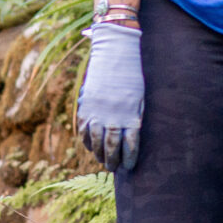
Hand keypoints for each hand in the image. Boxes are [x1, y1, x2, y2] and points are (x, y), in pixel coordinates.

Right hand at [75, 19, 144, 172]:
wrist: (114, 53)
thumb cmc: (132, 75)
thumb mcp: (139, 97)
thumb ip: (134, 117)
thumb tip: (129, 137)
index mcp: (130, 115)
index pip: (130, 145)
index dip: (129, 158)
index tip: (130, 166)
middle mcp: (112, 116)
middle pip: (112, 146)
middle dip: (113, 160)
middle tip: (114, 168)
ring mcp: (96, 112)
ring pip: (96, 141)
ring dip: (99, 154)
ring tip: (103, 161)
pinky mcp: (85, 106)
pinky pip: (83, 129)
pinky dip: (86, 140)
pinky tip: (91, 147)